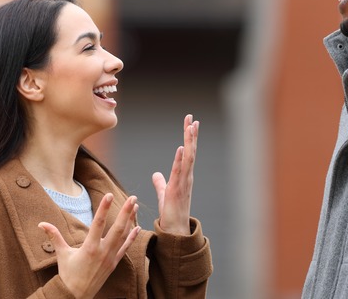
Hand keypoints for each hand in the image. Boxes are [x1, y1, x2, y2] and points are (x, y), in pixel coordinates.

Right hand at [38, 193, 139, 298]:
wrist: (76, 296)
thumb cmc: (68, 274)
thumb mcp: (61, 254)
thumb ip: (54, 236)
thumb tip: (41, 224)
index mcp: (89, 248)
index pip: (98, 223)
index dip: (104, 208)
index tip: (109, 195)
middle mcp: (103, 252)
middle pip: (118, 228)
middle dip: (125, 212)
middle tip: (132, 198)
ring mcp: (110, 258)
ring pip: (124, 236)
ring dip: (130, 220)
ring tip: (135, 207)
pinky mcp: (114, 263)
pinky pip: (125, 248)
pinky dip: (132, 237)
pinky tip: (137, 227)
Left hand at [152, 114, 198, 234]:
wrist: (175, 231)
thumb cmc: (171, 213)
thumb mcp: (164, 194)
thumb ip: (160, 183)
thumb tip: (156, 174)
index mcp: (183, 176)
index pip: (187, 152)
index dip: (189, 137)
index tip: (190, 122)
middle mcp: (186, 176)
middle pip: (190, 150)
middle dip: (191, 134)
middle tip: (191, 118)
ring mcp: (184, 182)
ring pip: (189, 157)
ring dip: (190, 142)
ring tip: (191, 126)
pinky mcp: (178, 189)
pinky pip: (180, 171)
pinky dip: (182, 159)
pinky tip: (182, 147)